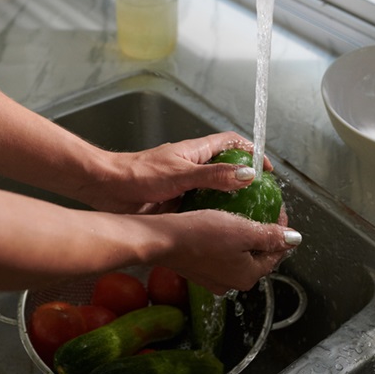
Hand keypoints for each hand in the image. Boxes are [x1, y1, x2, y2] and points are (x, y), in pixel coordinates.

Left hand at [76, 131, 272, 213]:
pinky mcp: (176, 203)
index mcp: (195, 152)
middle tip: (262, 200)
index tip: (266, 169)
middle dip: (246, 181)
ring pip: (214, 191)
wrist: (108, 189)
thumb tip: (247, 175)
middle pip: (226, 169)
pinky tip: (220, 230)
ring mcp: (184, 185)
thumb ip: (214, 176)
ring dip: (229, 202)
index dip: (251, 152)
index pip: (231, 144)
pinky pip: (200, 207)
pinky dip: (212, 215)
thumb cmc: (138, 175)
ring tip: (248, 218)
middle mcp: (192, 167)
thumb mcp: (181, 175)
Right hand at [153, 210, 300, 294]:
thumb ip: (271, 236)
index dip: (282, 230)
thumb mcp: (243, 230)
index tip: (278, 209)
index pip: (276, 253)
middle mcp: (232, 282)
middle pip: (258, 255)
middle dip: (264, 234)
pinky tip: (220, 223)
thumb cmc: (200, 234)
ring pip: (238, 254)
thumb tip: (295, 239)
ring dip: (244, 236)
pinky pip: (220, 254)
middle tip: (262, 210)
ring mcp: (214, 278)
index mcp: (248, 276)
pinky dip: (226, 240)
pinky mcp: (198, 270)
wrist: (161, 240)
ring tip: (241, 214)